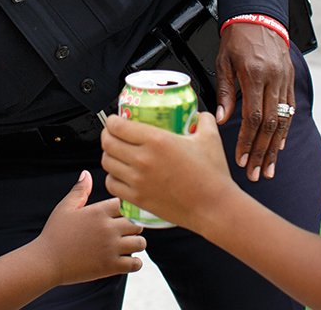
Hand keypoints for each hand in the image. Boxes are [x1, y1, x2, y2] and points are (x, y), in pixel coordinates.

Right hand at [32, 171, 145, 284]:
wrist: (46, 261)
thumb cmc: (54, 234)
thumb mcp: (65, 208)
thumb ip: (80, 191)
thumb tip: (86, 173)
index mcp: (99, 211)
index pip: (126, 204)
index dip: (127, 208)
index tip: (123, 214)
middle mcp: (108, 228)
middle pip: (138, 222)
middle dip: (135, 225)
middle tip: (128, 230)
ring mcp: (110, 248)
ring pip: (141, 242)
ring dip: (137, 243)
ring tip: (129, 244)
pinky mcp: (110, 266)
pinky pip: (136, 264)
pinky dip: (135, 263)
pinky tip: (128, 260)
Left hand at [102, 112, 233, 232]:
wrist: (213, 207)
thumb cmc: (212, 175)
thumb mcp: (210, 136)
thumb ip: (202, 119)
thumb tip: (197, 114)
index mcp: (157, 140)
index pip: (118, 126)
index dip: (112, 121)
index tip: (115, 119)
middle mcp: (143, 160)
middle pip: (108, 143)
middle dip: (107, 135)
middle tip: (113, 134)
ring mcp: (138, 181)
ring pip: (107, 163)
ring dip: (108, 155)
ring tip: (116, 153)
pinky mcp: (138, 199)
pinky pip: (112, 185)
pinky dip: (112, 177)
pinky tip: (120, 174)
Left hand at [214, 22, 294, 181]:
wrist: (259, 16)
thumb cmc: (237, 38)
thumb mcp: (224, 61)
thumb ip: (225, 91)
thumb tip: (220, 119)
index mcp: (254, 74)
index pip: (254, 116)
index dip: (248, 141)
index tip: (242, 159)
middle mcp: (273, 79)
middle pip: (270, 124)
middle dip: (262, 152)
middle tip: (256, 174)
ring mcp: (285, 80)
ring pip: (283, 120)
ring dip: (275, 147)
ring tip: (269, 169)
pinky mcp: (290, 80)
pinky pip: (290, 109)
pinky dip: (284, 130)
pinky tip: (279, 146)